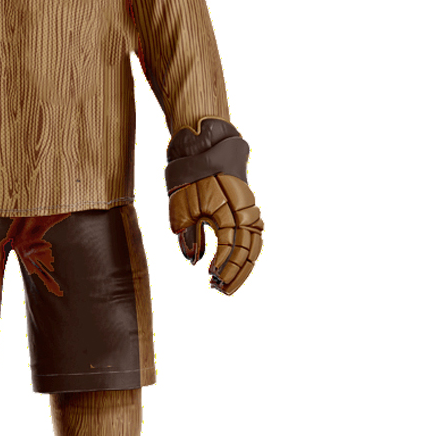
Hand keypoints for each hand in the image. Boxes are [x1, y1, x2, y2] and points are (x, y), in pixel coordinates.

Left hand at [169, 174, 262, 294]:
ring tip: (227, 285)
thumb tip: (194, 261)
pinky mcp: (246, 207)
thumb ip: (189, 234)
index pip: (231, 246)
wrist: (203, 145)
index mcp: (228, 211)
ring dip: (243, 266)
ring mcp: (248, 209)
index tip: (211, 277)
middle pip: (248, 250)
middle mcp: (244, 212)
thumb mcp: (181, 206)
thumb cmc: (189, 175)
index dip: (223, 264)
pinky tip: (237, 266)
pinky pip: (254, 234)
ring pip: (255, 244)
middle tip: (219, 290)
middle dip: (235, 273)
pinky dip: (249, 252)